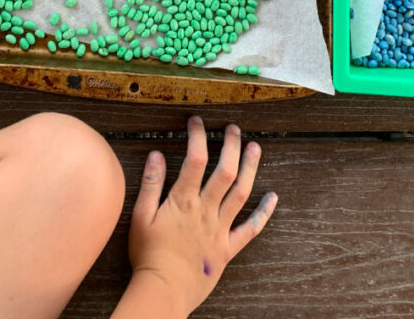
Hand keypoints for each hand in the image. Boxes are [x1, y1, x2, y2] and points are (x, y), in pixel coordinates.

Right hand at [126, 116, 276, 317]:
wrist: (163, 291)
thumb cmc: (149, 256)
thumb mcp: (140, 217)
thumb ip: (150, 184)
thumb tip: (155, 154)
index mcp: (183, 201)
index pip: (195, 159)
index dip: (198, 136)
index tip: (197, 122)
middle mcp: (206, 211)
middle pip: (225, 171)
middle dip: (231, 146)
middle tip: (233, 129)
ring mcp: (220, 229)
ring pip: (241, 194)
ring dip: (250, 168)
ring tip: (255, 148)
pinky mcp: (227, 249)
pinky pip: (251, 229)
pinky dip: (264, 213)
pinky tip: (273, 197)